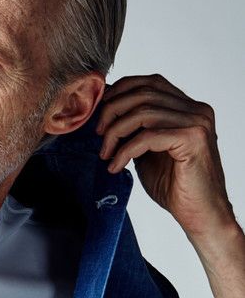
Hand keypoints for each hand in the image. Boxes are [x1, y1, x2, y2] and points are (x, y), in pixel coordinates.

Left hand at [95, 73, 236, 244]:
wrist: (200, 215)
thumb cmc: (175, 187)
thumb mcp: (147, 152)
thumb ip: (134, 131)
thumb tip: (106, 113)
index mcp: (188, 108)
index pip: (150, 82)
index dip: (121, 92)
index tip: (100, 113)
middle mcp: (196, 110)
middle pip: (144, 92)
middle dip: (113, 110)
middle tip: (98, 134)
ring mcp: (197, 122)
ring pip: (143, 112)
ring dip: (116, 132)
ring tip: (105, 154)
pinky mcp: (192, 139)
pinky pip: (148, 136)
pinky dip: (125, 150)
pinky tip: (116, 166)